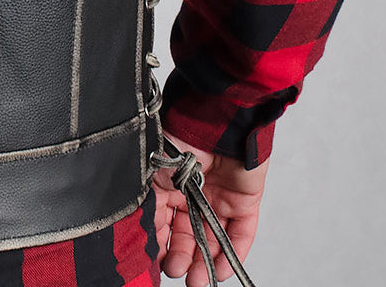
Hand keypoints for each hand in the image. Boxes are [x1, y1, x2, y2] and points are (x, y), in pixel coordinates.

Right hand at [152, 131, 266, 285]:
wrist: (216, 115)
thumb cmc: (180, 132)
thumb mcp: (154, 168)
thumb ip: (148, 198)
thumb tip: (140, 230)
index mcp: (167, 183)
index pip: (160, 220)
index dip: (156, 240)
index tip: (151, 260)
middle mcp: (192, 192)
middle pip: (186, 233)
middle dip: (180, 256)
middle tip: (176, 271)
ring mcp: (219, 198)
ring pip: (211, 238)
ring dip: (204, 262)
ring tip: (197, 281)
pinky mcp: (245, 202)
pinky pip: (240, 233)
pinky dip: (231, 254)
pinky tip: (220, 271)